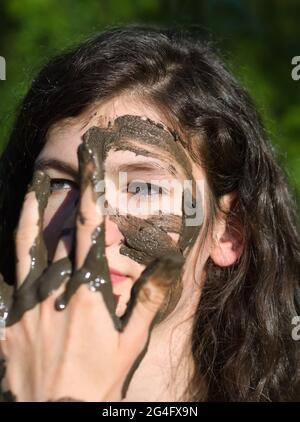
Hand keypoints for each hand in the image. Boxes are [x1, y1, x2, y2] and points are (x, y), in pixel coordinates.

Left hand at [0, 127, 183, 401]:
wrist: (59, 411)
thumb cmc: (100, 378)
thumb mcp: (132, 342)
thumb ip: (147, 301)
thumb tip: (167, 269)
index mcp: (88, 289)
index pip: (89, 227)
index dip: (90, 189)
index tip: (89, 158)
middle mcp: (55, 287)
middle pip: (60, 235)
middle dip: (70, 210)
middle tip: (74, 187)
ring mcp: (28, 302)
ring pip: (26, 245)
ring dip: (31, 212)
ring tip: (35, 185)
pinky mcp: (10, 320)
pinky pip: (7, 282)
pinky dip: (12, 263)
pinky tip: (16, 251)